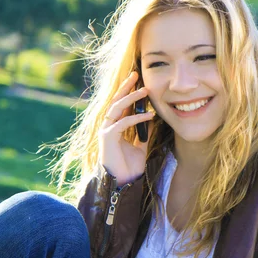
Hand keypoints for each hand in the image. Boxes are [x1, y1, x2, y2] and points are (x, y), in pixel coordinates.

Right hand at [99, 71, 154, 186]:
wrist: (123, 182)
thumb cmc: (129, 167)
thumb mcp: (140, 146)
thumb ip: (143, 133)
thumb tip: (151, 120)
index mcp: (114, 126)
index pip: (120, 104)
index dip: (128, 91)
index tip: (138, 80)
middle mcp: (108, 126)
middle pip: (116, 101)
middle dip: (126, 87)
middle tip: (136, 75)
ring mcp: (106, 131)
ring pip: (117, 108)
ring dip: (131, 98)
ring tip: (145, 91)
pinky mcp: (108, 138)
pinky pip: (122, 123)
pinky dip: (136, 118)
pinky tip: (149, 115)